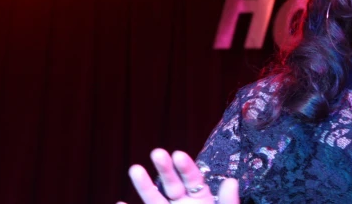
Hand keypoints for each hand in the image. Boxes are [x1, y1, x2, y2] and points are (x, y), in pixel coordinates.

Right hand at [118, 148, 238, 203]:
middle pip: (172, 184)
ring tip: (135, 169)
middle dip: (165, 169)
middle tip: (157, 153)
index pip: (194, 180)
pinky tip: (121, 203)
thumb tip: (231, 182)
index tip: (178, 155)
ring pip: (154, 199)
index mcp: (203, 202)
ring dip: (145, 185)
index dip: (186, 167)